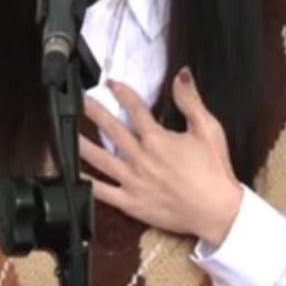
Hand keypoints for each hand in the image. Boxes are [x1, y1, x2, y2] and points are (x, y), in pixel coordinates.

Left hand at [79, 67, 243, 245]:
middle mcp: (140, 158)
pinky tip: (74, 176)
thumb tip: (181, 75)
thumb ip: (191, 101)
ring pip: (100, 159)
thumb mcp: (208, 129)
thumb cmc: (214, 171)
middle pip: (111, 130)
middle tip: (80, 101)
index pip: (135, 109)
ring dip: (82, 144)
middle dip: (94, 112)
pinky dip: (87, 184)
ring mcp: (133, 181)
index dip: (122, 93)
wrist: (217, 211)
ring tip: (67, 133)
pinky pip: (103, 193)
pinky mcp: (131, 203)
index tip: (111, 83)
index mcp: (157, 139)